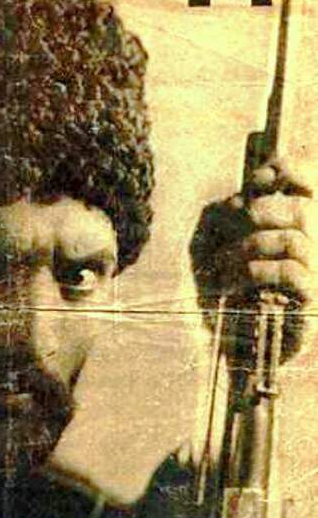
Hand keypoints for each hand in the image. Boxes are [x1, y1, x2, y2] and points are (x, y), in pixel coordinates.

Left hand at [190, 156, 315, 357]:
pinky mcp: (310, 307)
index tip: (258, 179)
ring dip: (249, 247)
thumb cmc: (220, 289)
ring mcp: (317, 277)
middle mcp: (315, 248)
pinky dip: (255, 271)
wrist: (227, 345)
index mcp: (296, 227)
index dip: (290, 172)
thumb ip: (224, 215)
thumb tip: (239, 198)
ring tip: (222, 262)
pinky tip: (232, 282)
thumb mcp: (211, 245)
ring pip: (295, 241)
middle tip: (233, 228)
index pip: (311, 184)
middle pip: (304, 211)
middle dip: (260, 212)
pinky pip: (291, 273)